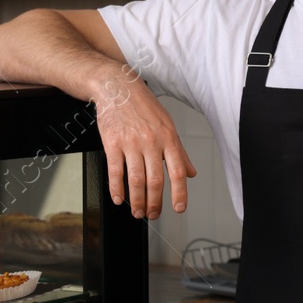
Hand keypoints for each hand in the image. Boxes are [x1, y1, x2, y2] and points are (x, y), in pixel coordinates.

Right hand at [92, 73, 195, 218]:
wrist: (117, 87)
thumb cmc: (143, 106)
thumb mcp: (167, 125)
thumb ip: (179, 152)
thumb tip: (191, 173)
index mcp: (168, 138)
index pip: (177, 171)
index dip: (179, 192)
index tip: (179, 208)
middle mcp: (151, 141)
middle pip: (155, 180)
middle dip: (155, 203)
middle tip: (153, 214)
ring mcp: (130, 143)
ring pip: (135, 179)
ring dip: (137, 200)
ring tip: (138, 211)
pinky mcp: (112, 143)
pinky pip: (115, 171)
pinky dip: (117, 189)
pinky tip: (119, 198)